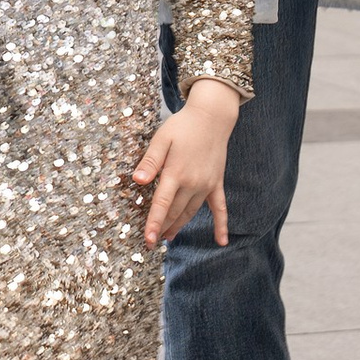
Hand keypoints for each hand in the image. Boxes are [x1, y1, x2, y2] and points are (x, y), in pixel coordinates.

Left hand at [134, 80, 239, 247]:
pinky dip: (221, 225)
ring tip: (168, 237)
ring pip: (190, 212)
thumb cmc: (182, 126)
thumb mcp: (161, 139)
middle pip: (175, 212)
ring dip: (179, 226)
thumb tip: (137, 180)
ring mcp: (206, 185)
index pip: (162, 204)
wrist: (212, 117)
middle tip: (152, 242)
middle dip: (163, 228)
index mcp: (176, 173)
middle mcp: (193, 183)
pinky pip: (220, 208)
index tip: (148, 240)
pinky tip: (221, 241)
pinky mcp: (216, 183)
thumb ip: (150, 161)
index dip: (154, 223)